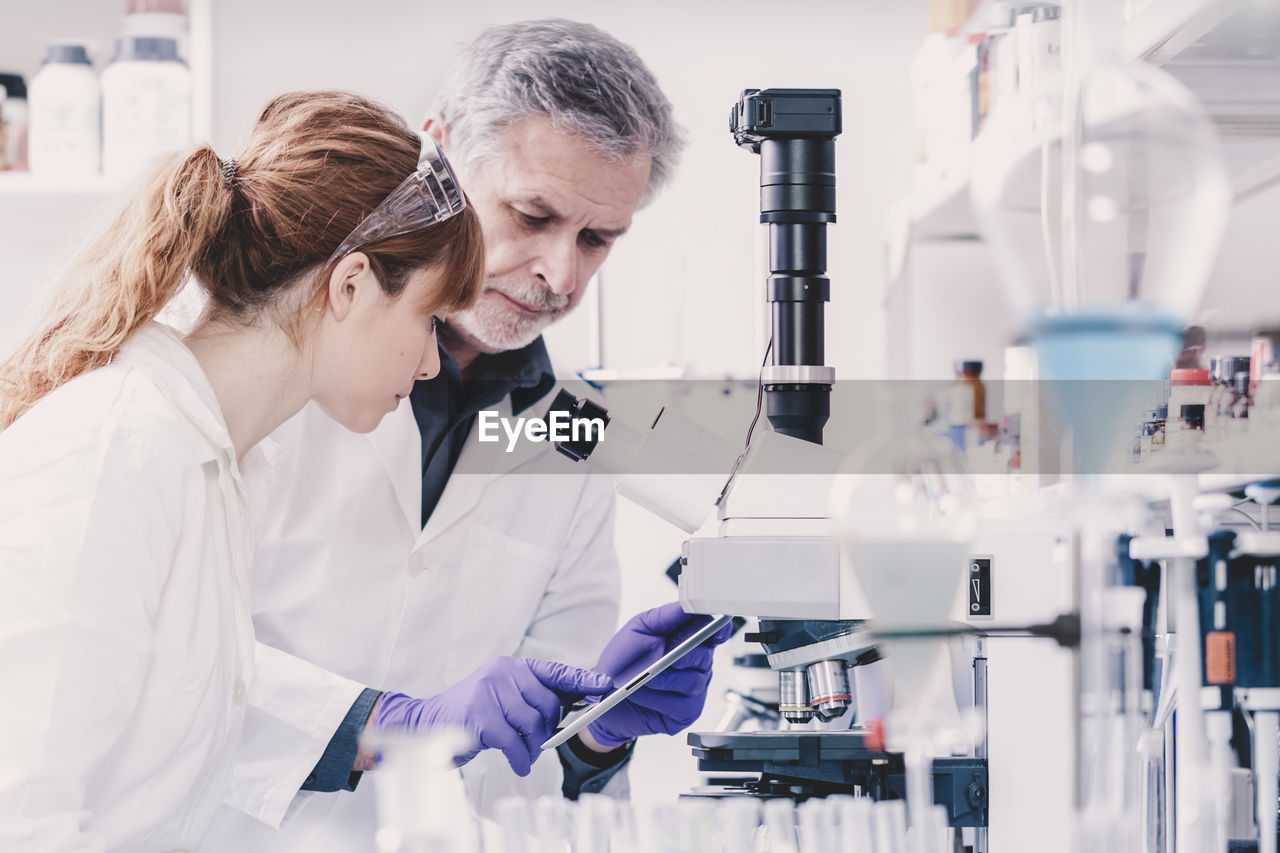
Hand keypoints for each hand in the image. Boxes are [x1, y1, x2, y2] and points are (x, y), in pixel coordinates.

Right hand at [375, 657, 611, 775]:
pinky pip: (512, 742)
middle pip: (546, 704)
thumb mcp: (504, 699)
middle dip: (546, 729)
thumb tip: (573, 706)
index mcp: (512, 667)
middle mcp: (501, 672)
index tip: (605, 684)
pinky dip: (519, 758)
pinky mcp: (478, 716)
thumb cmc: (473, 714)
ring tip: (523, 755)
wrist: (428, 724)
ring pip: (530, 725)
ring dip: (531, 747)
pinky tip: (518, 763)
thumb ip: (532, 699)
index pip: (554, 671)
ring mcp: (488, 692)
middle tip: (537, 743)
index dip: (582, 679)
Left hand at [585, 602, 732, 749]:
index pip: (715, 632)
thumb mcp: (639, 629)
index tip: (715, 626)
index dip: (719, 629)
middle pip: (703, 656)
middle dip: (682, 653)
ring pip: (692, 681)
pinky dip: (656, 698)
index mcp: (690, 640)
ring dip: (663, 678)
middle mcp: (697, 665)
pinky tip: (640, 694)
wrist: (605, 695)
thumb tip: (687, 606)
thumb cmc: (624, 662)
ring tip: (642, 677)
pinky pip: (680, 705)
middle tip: (664, 652)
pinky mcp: (686, 713)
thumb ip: (666, 616)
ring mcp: (694, 690)